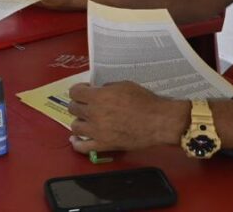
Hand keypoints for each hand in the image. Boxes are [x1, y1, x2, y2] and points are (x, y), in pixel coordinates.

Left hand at [66, 81, 188, 153]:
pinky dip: (77, 143)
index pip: (74, 92)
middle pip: (73, 108)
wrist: (159, 121)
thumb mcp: (124, 85)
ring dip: (79, 121)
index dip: (79, 90)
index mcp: (98, 97)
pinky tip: (77, 139)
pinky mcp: (104, 145)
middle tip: (86, 104)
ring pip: (75, 126)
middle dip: (79, 104)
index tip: (84, 91)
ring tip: (86, 120)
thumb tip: (99, 91)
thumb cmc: (145, 102)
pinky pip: (82, 147)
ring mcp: (97, 131)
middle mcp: (94, 114)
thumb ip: (107, 88)